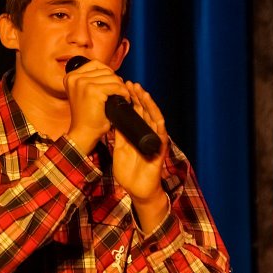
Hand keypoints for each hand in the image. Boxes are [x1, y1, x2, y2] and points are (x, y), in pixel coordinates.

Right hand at [62, 59, 128, 153]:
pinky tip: (124, 99)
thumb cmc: (86, 116)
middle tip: (120, 91)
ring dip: (120, 86)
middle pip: (104, 70)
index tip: (113, 83)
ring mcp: (83, 83)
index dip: (108, 72)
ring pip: (111, 77)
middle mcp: (74, 78)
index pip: (95, 64)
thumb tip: (113, 73)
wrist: (83, 133)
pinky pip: (115, 86)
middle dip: (115, 80)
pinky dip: (123, 92)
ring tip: (123, 96)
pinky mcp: (93, 91)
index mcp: (71, 77)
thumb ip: (92, 80)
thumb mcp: (84, 93)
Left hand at [112, 82, 169, 230]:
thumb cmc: (129, 171)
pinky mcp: (159, 147)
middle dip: (138, 96)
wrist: (138, 189)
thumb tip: (112, 117)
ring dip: (148, 104)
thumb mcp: (120, 148)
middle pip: (144, 110)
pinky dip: (157, 119)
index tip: (123, 86)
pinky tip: (153, 110)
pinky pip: (160, 131)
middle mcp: (147, 133)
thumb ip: (119, 134)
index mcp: (137, 133)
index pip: (135, 111)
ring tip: (141, 91)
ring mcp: (154, 139)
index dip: (130, 99)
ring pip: (153, 116)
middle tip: (129, 82)